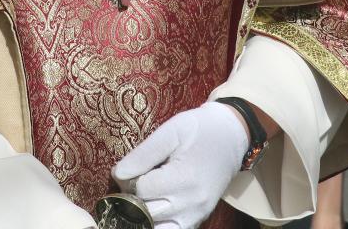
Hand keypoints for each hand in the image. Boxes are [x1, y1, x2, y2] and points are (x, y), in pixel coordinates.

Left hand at [112, 102, 246, 228]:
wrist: (230, 136)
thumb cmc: (198, 129)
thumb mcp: (169, 132)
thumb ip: (143, 154)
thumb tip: (118, 174)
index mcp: (184, 179)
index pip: (141, 189)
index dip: (128, 178)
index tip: (127, 167)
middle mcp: (192, 204)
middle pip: (146, 212)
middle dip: (132, 197)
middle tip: (134, 179)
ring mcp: (197, 215)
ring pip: (157, 228)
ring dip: (143, 215)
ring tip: (141, 194)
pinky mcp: (199, 219)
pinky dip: (158, 222)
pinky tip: (153, 205)